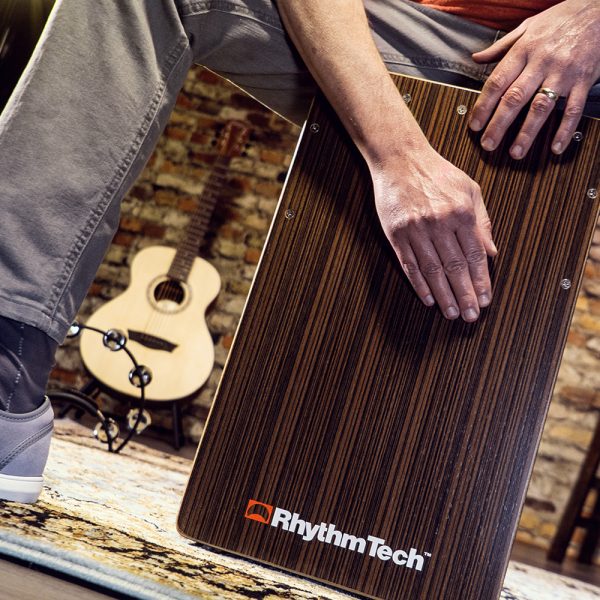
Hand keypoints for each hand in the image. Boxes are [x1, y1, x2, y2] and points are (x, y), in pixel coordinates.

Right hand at [370, 146, 496, 321]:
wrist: (400, 159)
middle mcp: (439, 223)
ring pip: (432, 271)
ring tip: (451, 313)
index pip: (475, 255)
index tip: (485, 300)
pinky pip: (409, 265)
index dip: (481, 281)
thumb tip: (492, 252)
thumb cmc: (437, 172)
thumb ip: (482, 222)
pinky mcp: (396, 234)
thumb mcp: (469, 189)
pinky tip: (428, 298)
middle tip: (471, 316)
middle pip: (455, 268)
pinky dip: (419, 284)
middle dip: (465, 295)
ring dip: (443, 295)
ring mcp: (415, 230)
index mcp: (461, 212)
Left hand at [469, 0, 599, 158]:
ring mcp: (564, 72)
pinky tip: (556, 147)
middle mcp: (542, 62)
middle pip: (515, 98)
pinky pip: (573, 109)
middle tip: (488, 145)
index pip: (497, 82)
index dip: (483, 106)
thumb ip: (501, 46)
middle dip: (498, 124)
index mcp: (524, 50)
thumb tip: (476, 58)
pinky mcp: (584, 79)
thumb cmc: (562, 18)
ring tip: (515, 152)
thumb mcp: (528, 26)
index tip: (474, 125)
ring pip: (541, 106)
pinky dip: (565, 129)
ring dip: (527, 132)